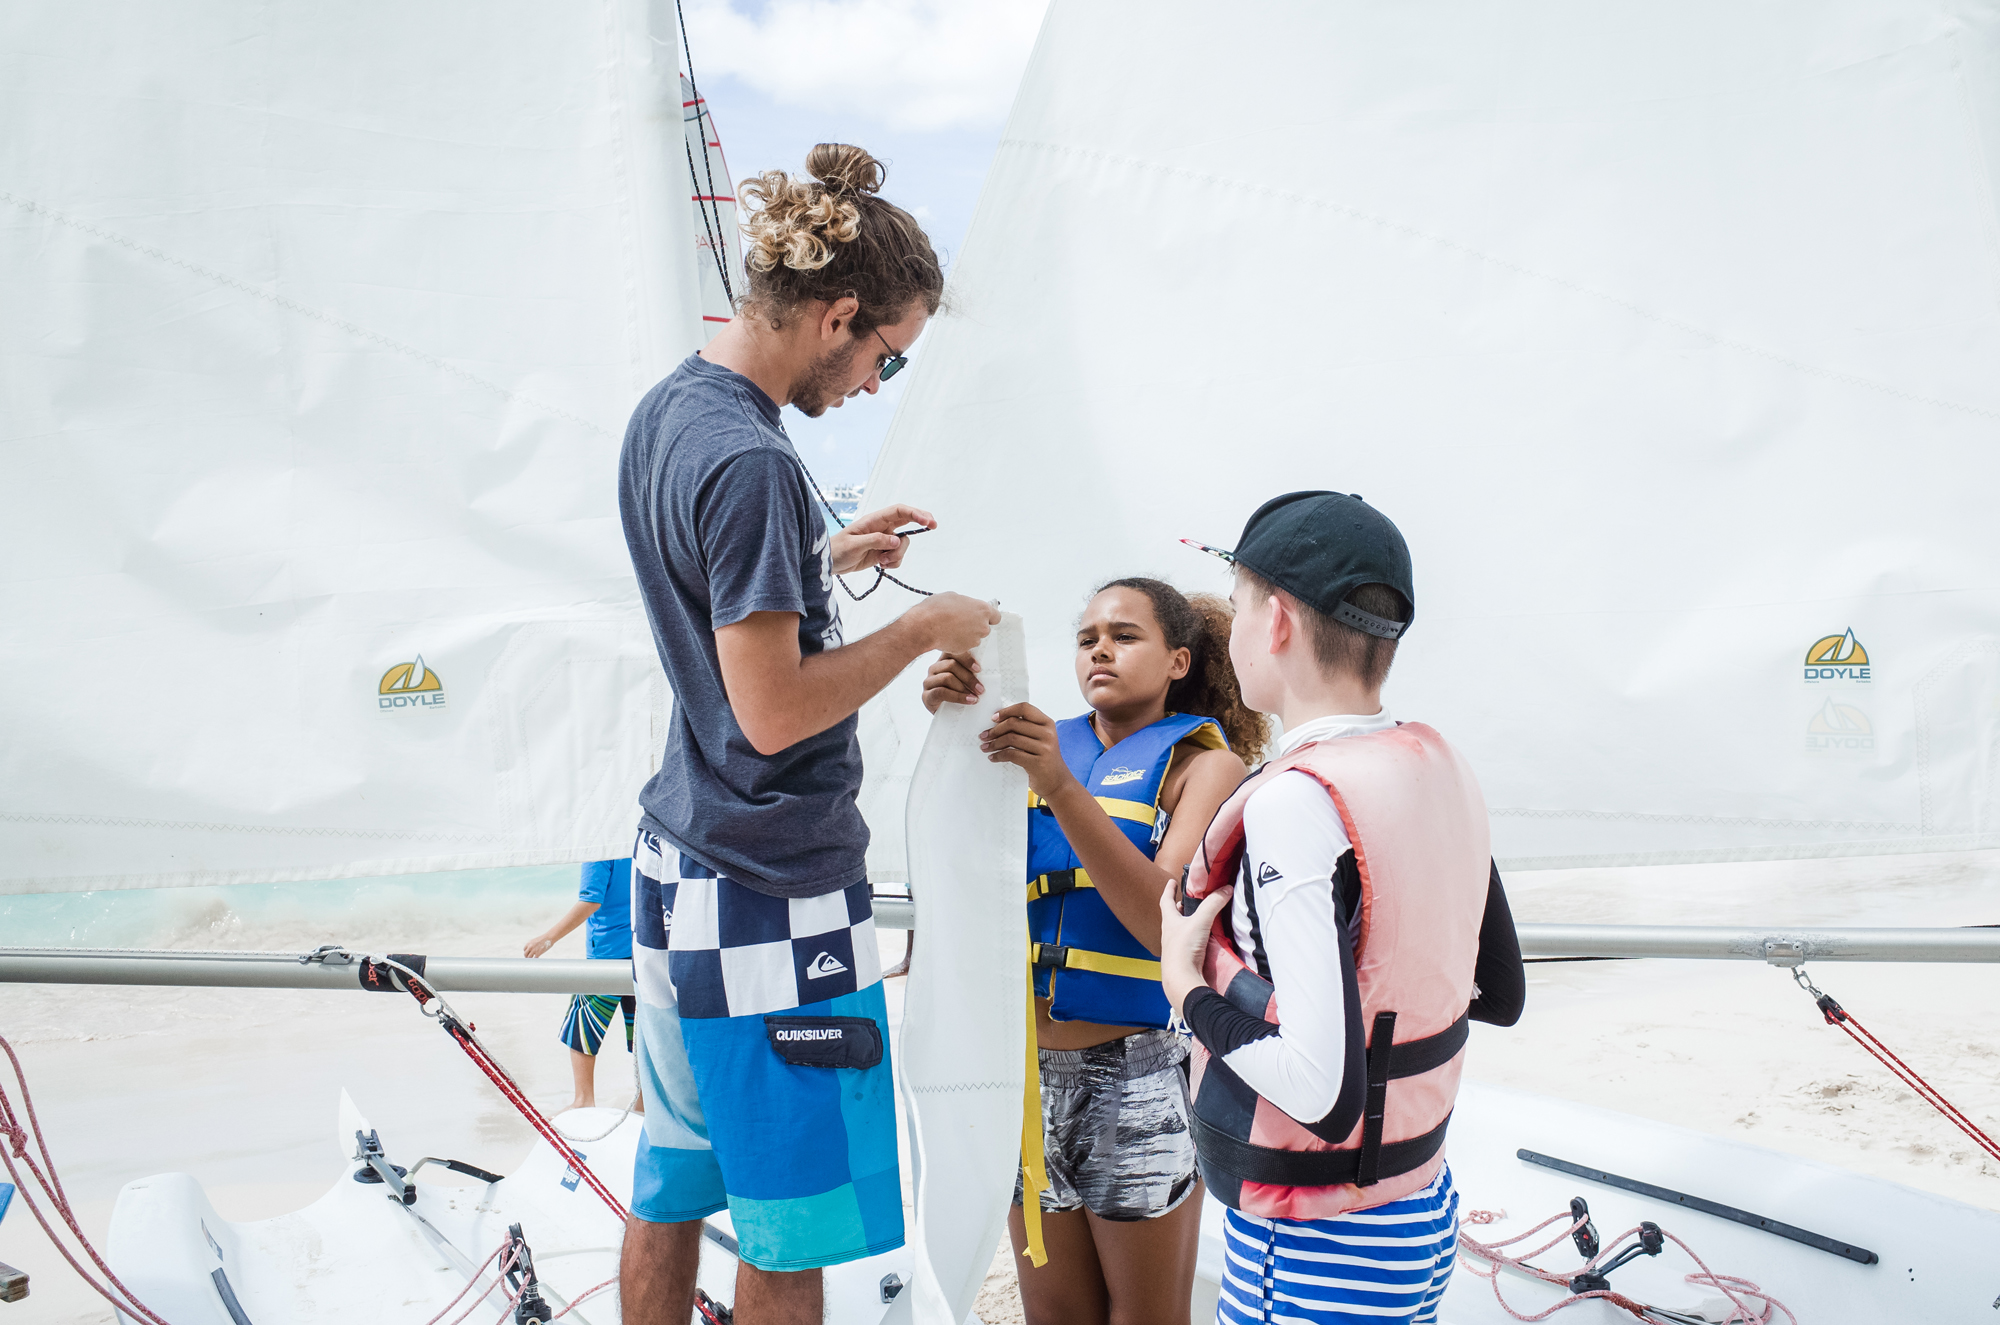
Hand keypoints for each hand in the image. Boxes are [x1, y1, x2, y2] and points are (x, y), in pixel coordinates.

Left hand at [523, 934, 553, 958]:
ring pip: (529, 957)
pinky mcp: (538, 953)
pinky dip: (535, 959)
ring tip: (533, 959)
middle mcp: (530, 946)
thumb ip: (532, 945)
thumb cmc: (543, 939)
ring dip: (531, 958)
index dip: (527, 952)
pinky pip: (535, 958)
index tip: (529, 953)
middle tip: (529, 957)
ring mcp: (534, 950)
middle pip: (525, 954)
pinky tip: (537, 958)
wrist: (549, 937)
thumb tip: (531, 950)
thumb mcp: (535, 940)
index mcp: (529, 943)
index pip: (524, 949)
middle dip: (527, 956)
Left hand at [831, 503, 934, 573]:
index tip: (928, 521)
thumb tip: (897, 540)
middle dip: (921, 523)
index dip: (915, 513)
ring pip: (903, 545)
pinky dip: (893, 563)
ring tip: (882, 562)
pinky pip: (897, 557)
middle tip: (933, 526)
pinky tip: (881, 565)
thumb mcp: (854, 545)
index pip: (898, 512)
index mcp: (874, 520)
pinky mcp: (883, 553)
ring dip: (898, 555)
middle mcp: (882, 528)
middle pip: (907, 522)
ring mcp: (884, 540)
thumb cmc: (838, 550)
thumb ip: (876, 541)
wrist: (830, 563)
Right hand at [909, 592, 999, 654]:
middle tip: (960, 621)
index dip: (988, 617)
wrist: (925, 625)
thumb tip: (964, 606)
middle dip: (974, 626)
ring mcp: (974, 640)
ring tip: (951, 628)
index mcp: (983, 610)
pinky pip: (963, 646)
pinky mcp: (965, 650)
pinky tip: (947, 636)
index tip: (981, 617)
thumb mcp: (953, 597)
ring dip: (966, 635)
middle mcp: (982, 626)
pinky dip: (957, 642)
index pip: (996, 617)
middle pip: (984, 628)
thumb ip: (965, 603)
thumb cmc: (937, 608)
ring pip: (973, 638)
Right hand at [922, 652, 981, 712]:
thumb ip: (970, 672)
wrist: (949, 716)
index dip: (966, 658)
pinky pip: (941, 692)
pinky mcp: (926, 696)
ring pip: (947, 677)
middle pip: (951, 664)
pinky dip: (958, 696)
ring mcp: (928, 682)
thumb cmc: (960, 696)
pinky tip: (969, 700)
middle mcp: (934, 668)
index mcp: (944, 661)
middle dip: (969, 677)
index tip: (979, 669)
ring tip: (976, 696)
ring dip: (964, 688)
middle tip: (981, 689)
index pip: (952, 651)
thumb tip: (985, 667)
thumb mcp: (966, 681)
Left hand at [979, 702, 1070, 797]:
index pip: (1024, 708)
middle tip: (984, 736)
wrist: (1057, 782)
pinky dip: (998, 755)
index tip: (993, 718)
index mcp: (1047, 723)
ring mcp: (1044, 748)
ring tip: (985, 747)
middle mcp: (1047, 734)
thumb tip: (997, 722)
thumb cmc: (1043, 759)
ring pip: (1011, 739)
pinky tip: (993, 757)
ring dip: (994, 743)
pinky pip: (1011, 755)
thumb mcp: (1040, 739)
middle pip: (1014, 723)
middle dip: (995, 730)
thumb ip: (1026, 729)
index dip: (1006, 711)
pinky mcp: (1037, 763)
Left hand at [1158, 879, 1230, 1013]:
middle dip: (1181, 908)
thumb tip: (1226, 888)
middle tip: (1189, 901)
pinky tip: (1205, 941)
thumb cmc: (1184, 949)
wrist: (1181, 981)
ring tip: (1200, 920)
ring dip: (1190, 924)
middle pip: (1174, 917)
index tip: (1171, 881)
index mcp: (1169, 922)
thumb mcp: (1199, 922)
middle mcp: (1170, 935)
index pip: (1167, 901)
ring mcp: (1176, 948)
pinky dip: (1196, 939)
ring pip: (1182, 932)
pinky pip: (1190, 945)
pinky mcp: (1184, 960)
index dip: (1169, 890)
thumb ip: (1213, 904)